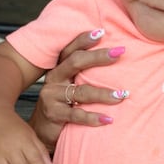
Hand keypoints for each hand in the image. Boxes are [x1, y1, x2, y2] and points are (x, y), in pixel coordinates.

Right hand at [28, 30, 126, 150]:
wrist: (41, 131)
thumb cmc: (62, 106)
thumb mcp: (69, 86)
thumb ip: (84, 75)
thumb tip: (116, 59)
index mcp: (58, 69)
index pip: (71, 50)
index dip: (84, 40)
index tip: (103, 32)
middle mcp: (54, 79)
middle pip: (76, 62)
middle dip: (99, 56)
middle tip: (119, 52)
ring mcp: (52, 96)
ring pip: (81, 91)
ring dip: (104, 93)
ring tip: (122, 95)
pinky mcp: (54, 114)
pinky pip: (77, 115)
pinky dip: (94, 117)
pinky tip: (109, 119)